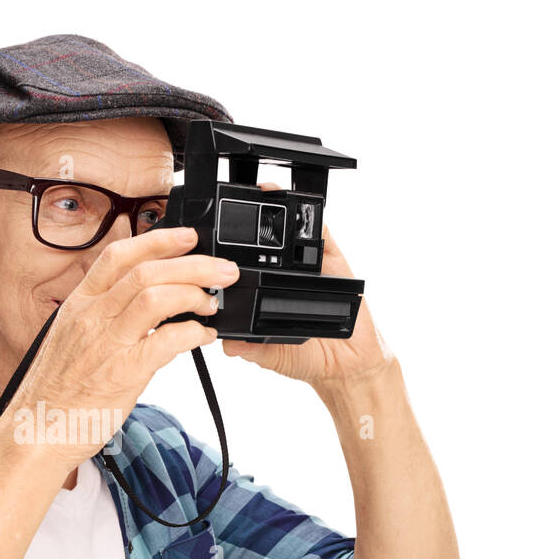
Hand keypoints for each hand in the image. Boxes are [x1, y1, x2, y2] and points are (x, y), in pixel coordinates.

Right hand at [3, 226, 238, 472]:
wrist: (37, 433)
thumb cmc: (55, 394)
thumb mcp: (70, 341)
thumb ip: (102, 318)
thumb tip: (143, 305)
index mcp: (78, 306)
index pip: (118, 257)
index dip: (158, 241)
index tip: (187, 237)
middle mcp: (91, 318)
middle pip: (147, 272)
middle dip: (193, 265)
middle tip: (222, 270)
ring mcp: (106, 344)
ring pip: (157, 297)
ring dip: (195, 294)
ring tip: (211, 303)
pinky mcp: (123, 374)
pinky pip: (166, 341)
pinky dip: (193, 333)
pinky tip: (203, 336)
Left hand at [221, 183, 392, 389]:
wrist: (348, 364)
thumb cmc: (306, 358)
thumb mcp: (273, 356)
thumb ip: (252, 350)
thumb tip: (230, 344)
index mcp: (262, 294)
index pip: (239, 270)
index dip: (224, 257)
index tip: (209, 245)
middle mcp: (282, 276)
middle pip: (262, 244)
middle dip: (248, 224)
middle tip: (232, 210)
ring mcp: (308, 266)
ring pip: (291, 231)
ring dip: (280, 210)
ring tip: (266, 194)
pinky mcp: (333, 261)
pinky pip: (324, 235)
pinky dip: (314, 221)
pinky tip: (305, 212)